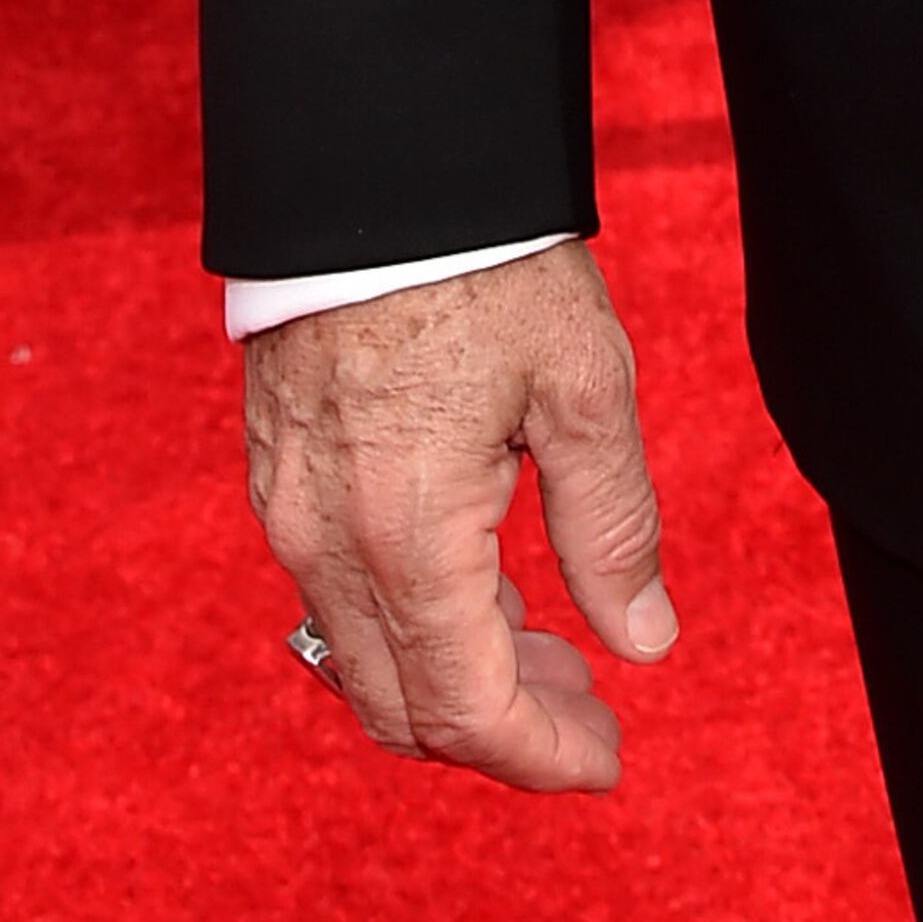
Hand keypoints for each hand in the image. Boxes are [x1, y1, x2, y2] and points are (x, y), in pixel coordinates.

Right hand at [245, 242, 676, 793]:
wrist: (377, 161)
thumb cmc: (486, 260)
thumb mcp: (583, 387)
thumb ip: (613, 526)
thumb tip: (645, 642)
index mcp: (407, 536)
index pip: (468, 710)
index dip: (543, 756)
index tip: (610, 761)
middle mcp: (325, 542)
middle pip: (404, 707)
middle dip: (504, 731)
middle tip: (594, 712)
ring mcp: (288, 509)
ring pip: (364, 656)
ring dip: (457, 678)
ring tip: (555, 647)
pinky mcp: (277, 471)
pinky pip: (334, 593)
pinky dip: (411, 621)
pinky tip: (484, 584)